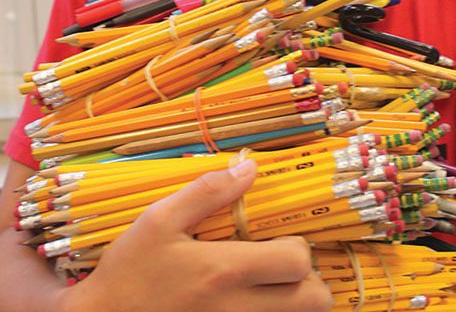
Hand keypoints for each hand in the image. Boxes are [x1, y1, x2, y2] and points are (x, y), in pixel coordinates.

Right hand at [61, 159, 332, 311]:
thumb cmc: (129, 271)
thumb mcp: (159, 220)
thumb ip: (207, 191)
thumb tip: (249, 168)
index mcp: (225, 271)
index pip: (297, 260)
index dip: (297, 246)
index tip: (277, 239)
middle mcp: (239, 307)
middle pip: (314, 300)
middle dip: (308, 279)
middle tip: (282, 266)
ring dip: (295, 301)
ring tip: (272, 285)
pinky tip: (253, 300)